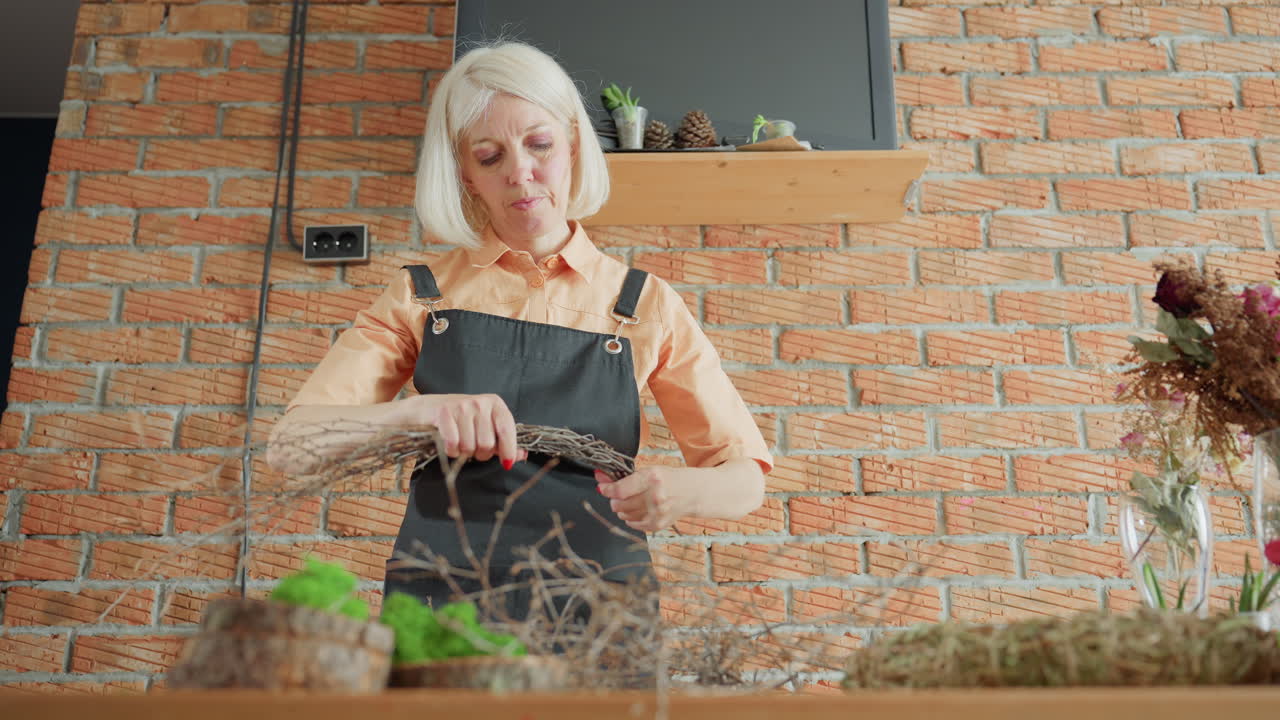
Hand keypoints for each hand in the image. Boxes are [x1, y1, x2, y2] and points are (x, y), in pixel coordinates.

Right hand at [398, 393, 526, 467]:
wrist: (427, 409)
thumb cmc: (461, 420)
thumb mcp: (485, 426)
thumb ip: (503, 441)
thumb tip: (521, 455)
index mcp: (495, 404)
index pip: (507, 430)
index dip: (509, 450)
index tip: (506, 463)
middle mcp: (480, 403)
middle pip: (487, 444)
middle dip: (480, 453)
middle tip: (472, 448)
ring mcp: (462, 407)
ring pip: (469, 447)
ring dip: (463, 453)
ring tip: (459, 443)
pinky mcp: (444, 413)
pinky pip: (453, 444)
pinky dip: (451, 451)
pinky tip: (449, 444)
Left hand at [594, 467, 696, 532]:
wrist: (692, 492)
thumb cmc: (669, 479)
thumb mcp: (648, 471)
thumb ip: (624, 477)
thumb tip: (600, 479)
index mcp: (652, 478)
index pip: (620, 490)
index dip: (607, 489)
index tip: (603, 488)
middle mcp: (655, 496)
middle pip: (620, 504)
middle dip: (615, 500)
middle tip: (621, 495)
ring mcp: (657, 513)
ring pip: (624, 515)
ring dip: (623, 508)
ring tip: (634, 500)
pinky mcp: (658, 524)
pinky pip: (633, 524)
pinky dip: (631, 518)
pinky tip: (639, 510)